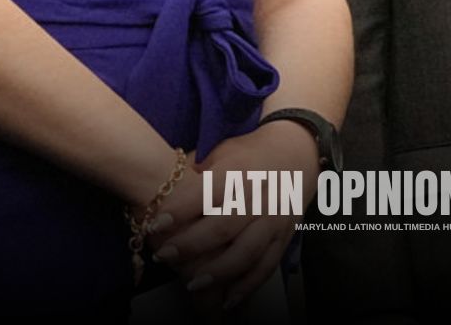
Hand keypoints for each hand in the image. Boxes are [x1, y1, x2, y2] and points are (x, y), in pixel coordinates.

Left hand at [149, 123, 319, 309]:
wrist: (296, 153)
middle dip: (192, 244)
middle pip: (225, 225)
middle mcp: (259, 197)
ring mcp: (274, 220)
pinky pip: (267, 266)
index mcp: (238, 170)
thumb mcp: (219, 151)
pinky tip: (227, 299)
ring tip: (192, 283)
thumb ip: (192, 171)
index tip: (154, 223)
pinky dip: (248, 285)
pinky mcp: (285, 238)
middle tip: (164, 255)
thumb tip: (160, 189)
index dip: (181, 209)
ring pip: (247, 251)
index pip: (207, 192)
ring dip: (219, 271)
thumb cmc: (246, 154)